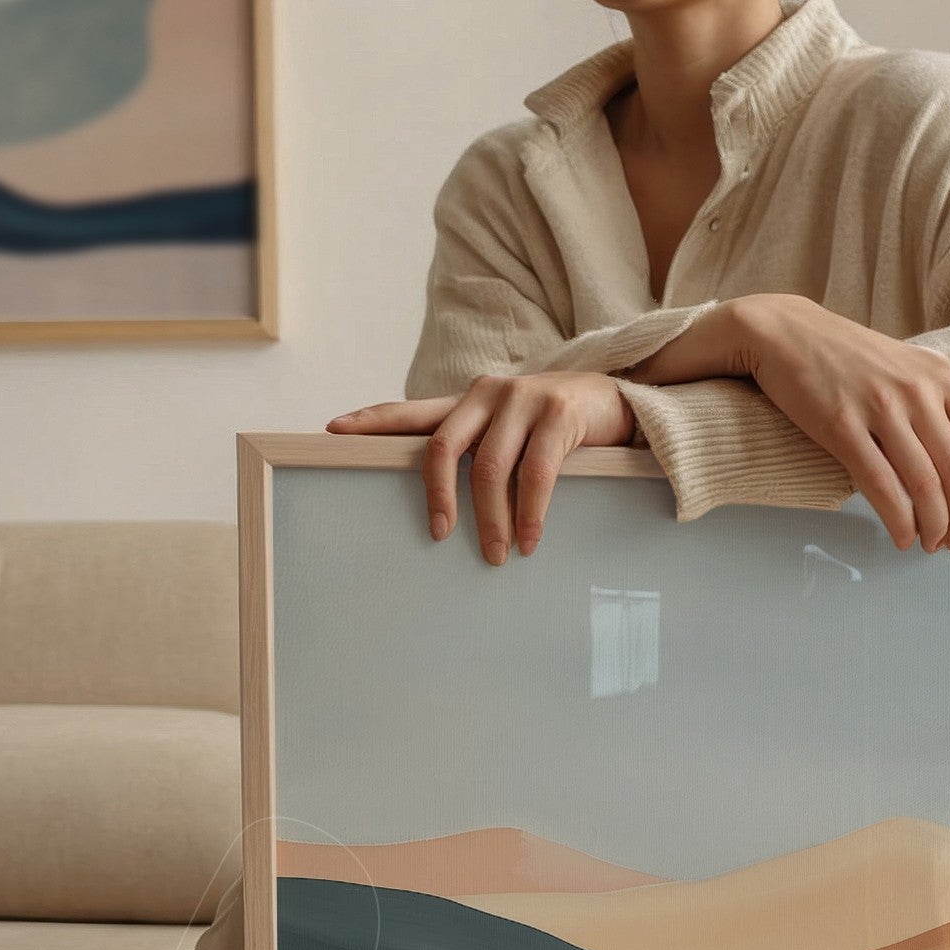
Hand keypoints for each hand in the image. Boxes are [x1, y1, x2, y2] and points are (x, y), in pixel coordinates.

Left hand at [326, 371, 635, 563]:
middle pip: (443, 446)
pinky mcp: (557, 416)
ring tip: (496, 555)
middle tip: (438, 535)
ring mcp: (523, 400)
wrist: (617, 401)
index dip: (372, 420)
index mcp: (470, 402)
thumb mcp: (513, 434)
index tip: (332, 431)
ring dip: (491, 518)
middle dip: (438, 495)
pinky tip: (529, 540)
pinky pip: (535, 473)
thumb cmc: (559, 428)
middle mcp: (488, 394)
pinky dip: (530, 513)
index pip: (413, 412)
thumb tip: (447, 503)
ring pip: (488, 467)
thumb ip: (481, 452)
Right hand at [628, 294, 949, 552]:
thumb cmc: (848, 358)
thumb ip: (937, 405)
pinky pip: (881, 486)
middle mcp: (917, 391)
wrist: (784, 332)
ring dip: (932, 526)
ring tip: (928, 545)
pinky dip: (897, 521)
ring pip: (923, 484)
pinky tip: (900, 537)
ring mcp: (880, 407)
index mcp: (941, 376)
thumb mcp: (906, 367)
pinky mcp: (841, 426)